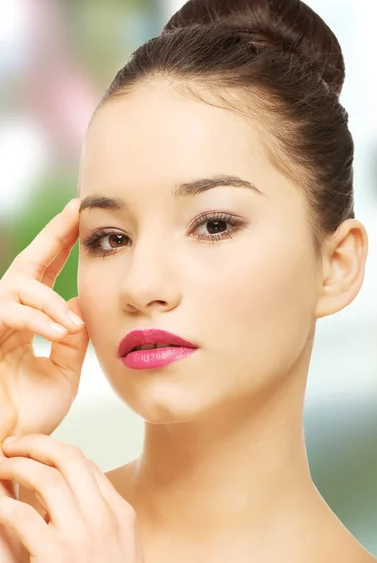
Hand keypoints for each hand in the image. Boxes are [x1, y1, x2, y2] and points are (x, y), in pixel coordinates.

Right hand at [0, 198, 89, 439]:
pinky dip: (36, 320)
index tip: (83, 219)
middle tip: (77, 210)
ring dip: (47, 299)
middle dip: (53, 236)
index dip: (61, 246)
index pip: (45, 277)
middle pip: (26, 265)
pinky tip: (60, 331)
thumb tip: (79, 307)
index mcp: (27, 324)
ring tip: (70, 322)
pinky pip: (7, 314)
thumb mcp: (62, 375)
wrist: (7, 452)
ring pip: (14, 286)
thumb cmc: (29, 419)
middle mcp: (7, 318)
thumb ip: (71, 340)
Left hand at [0, 434, 144, 561]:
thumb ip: (99, 521)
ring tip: (1, 465)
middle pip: (69, 459)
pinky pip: (21, 515)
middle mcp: (103, 517)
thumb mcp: (119, 550)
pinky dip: (2, 503)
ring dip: (16, 466)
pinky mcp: (55, 556)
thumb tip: (66, 500)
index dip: (58, 451)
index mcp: (120, 514)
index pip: (88, 466)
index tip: (38, 451)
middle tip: (14, 445)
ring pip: (45, 477)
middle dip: (37, 444)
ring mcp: (81, 535)